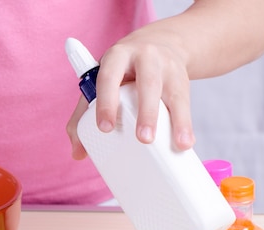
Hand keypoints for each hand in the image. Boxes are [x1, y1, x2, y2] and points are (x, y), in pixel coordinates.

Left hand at [66, 32, 195, 159]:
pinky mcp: (183, 79)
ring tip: (177, 144)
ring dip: (176, 120)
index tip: (104, 128)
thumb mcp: (101, 82)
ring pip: (172, 93)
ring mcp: (167, 67)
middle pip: (147, 84)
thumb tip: (77, 154)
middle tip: (143, 139)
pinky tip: (186, 142)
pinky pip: (186, 102)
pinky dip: (185, 124)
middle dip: (146, 112)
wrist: (160, 42)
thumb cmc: (122, 70)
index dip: (106, 102)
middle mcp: (145, 57)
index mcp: (117, 57)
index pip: (108, 78)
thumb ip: (82, 115)